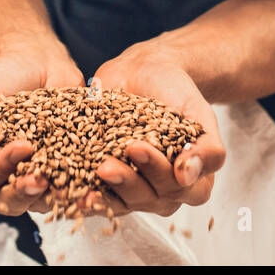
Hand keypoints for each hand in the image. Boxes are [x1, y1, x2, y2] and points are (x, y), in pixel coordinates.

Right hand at [0, 46, 83, 215]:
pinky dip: (78, 194)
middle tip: (41, 180)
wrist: (36, 63)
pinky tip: (93, 191)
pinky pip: (66, 192)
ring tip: (68, 192)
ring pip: (35, 203)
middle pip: (5, 200)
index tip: (23, 146)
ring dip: (52, 200)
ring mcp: (30, 179)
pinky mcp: (59, 175)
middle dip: (22, 192)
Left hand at [87, 43, 225, 216]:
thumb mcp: (199, 112)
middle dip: (126, 181)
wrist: (147, 72)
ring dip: (104, 195)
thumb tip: (187, 175)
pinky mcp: (109, 185)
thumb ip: (207, 147)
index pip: (177, 187)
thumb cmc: (177, 92)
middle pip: (147, 198)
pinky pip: (98, 198)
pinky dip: (83, 197)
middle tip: (106, 164)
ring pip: (122, 203)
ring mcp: (135, 190)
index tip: (137, 147)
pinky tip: (67, 193)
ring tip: (86, 178)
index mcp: (192, 180)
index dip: (156, 170)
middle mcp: (164, 191)